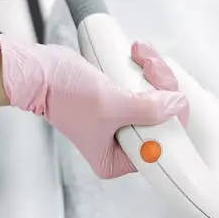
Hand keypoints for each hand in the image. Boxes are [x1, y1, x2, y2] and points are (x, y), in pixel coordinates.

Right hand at [0, 34, 188, 178]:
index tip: (170, 97)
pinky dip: (149, 70)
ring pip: (160, 100)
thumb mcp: (112, 105)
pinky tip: (139, 56)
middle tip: (150, 68)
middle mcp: (123, 146)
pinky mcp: (124, 103)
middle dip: (164, 88)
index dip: (172, 121)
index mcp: (117, 161)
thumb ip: (148, 110)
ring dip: (157, 73)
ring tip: (141, 56)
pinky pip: (150, 88)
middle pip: (165, 120)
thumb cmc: (63, 94)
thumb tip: (177, 106)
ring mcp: (125, 124)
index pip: (161, 147)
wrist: (41, 70)